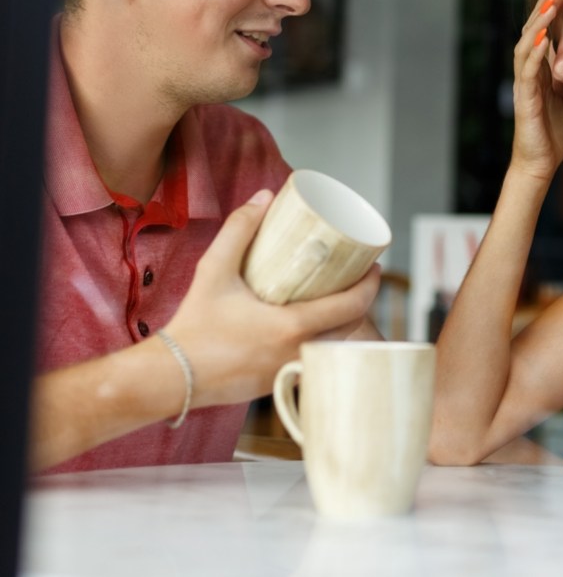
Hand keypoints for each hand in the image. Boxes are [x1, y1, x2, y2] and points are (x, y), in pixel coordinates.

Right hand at [162, 189, 380, 408]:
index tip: (376, 266)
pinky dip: (323, 342)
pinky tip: (316, 326)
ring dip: (344, 324)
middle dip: (361, 302)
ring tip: (341, 297)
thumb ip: (239, 230)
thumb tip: (264, 197)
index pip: (353, 306)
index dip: (371, 285)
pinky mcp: (279, 383)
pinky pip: (315, 360)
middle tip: (359, 278)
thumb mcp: (214, 270)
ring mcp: (291, 372)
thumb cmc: (193, 325)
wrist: (169, 378)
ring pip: (336, 347)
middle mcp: (299, 354)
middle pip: (351, 327)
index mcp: (293, 328)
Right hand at [510, 0, 562, 180]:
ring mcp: (524, 85)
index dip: (550, 11)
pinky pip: (526, 72)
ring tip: (549, 2)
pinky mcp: (524, 99)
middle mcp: (529, 73)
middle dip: (543, 7)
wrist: (539, 163)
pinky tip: (541, 39)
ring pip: (526, 45)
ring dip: (537, 23)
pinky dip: (533, 53)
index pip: (543, 33)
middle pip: (532, 32)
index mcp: (540, 71)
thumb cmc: (553, 133)